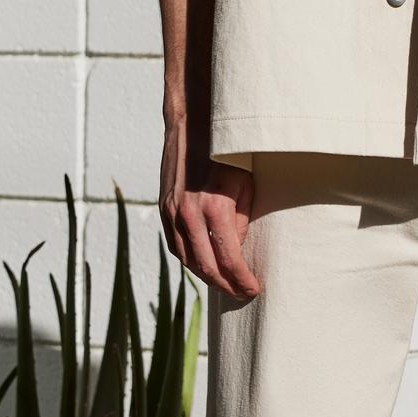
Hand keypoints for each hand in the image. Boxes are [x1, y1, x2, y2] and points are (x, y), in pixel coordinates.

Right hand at [158, 105, 260, 300]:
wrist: (192, 122)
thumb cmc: (228, 150)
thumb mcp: (247, 183)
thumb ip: (242, 219)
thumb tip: (237, 247)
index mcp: (215, 208)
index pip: (229, 260)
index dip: (243, 280)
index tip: (254, 289)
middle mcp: (189, 215)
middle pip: (206, 268)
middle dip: (226, 285)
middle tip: (243, 293)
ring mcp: (172, 213)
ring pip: (187, 260)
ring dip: (207, 277)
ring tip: (225, 283)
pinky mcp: (163, 208)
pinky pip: (175, 245)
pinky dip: (189, 259)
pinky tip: (203, 265)